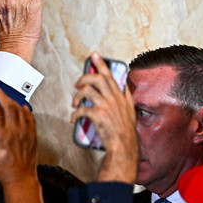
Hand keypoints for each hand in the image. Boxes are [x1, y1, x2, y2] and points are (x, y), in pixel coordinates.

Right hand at [0, 89, 36, 184]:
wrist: (20, 179)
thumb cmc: (0, 170)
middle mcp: (13, 131)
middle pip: (8, 106)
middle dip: (2, 95)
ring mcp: (24, 133)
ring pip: (20, 110)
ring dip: (13, 101)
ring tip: (7, 98)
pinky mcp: (32, 136)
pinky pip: (30, 118)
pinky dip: (26, 110)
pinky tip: (23, 107)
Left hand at [71, 53, 137, 183]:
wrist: (124, 146)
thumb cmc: (125, 132)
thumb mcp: (129, 112)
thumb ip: (124, 99)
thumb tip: (121, 88)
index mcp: (122, 96)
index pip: (111, 75)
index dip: (101, 64)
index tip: (94, 55)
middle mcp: (115, 98)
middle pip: (97, 78)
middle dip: (84, 77)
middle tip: (77, 84)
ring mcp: (107, 106)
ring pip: (87, 90)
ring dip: (77, 95)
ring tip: (74, 103)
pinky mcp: (99, 115)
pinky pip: (81, 109)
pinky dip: (74, 114)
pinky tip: (73, 118)